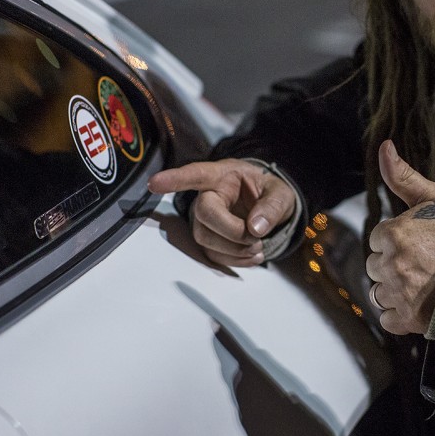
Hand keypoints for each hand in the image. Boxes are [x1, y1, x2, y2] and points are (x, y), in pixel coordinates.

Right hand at [148, 159, 296, 266]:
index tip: (154, 184)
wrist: (267, 207)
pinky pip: (212, 255)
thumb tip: (256, 228)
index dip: (174, 179)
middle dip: (231, 231)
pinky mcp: (207, 240)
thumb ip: (271, 207)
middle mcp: (208, 195)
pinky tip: (253, 255)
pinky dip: (235, 260)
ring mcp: (204, 219)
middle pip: (203, 214)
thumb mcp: (280, 194)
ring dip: (233, 249)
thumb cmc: (268, 193)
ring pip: (204, 238)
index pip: (196, 175)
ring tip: (258, 247)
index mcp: (223, 175)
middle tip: (256, 237)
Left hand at [367, 140, 434, 334]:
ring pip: (379, 292)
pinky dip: (399, 314)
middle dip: (395, 264)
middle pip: (376, 266)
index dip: (398, 240)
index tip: (421, 242)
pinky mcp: (408, 319)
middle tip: (426, 263)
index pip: (379, 238)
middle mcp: (392, 264)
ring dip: (396, 289)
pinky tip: (420, 303)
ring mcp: (399, 293)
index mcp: (394, 234)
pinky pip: (387, 318)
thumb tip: (383, 146)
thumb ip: (403, 175)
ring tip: (425, 283)